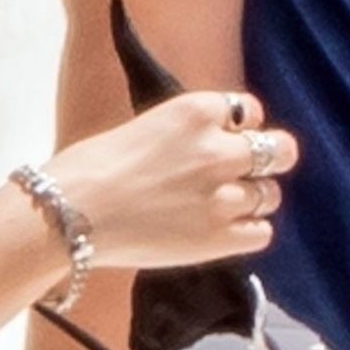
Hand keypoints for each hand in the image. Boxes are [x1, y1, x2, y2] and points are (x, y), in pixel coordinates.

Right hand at [42, 92, 297, 271]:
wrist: (69, 215)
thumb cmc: (88, 168)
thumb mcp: (145, 127)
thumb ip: (186, 133)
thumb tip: (209, 145)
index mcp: (196, 111)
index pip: (249, 110)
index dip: (239, 127)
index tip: (225, 138)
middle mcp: (219, 150)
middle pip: (280, 150)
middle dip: (268, 158)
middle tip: (247, 172)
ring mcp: (224, 197)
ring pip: (271, 195)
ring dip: (252, 199)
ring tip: (219, 208)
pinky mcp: (221, 238)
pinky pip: (262, 233)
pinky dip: (246, 232)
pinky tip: (219, 231)